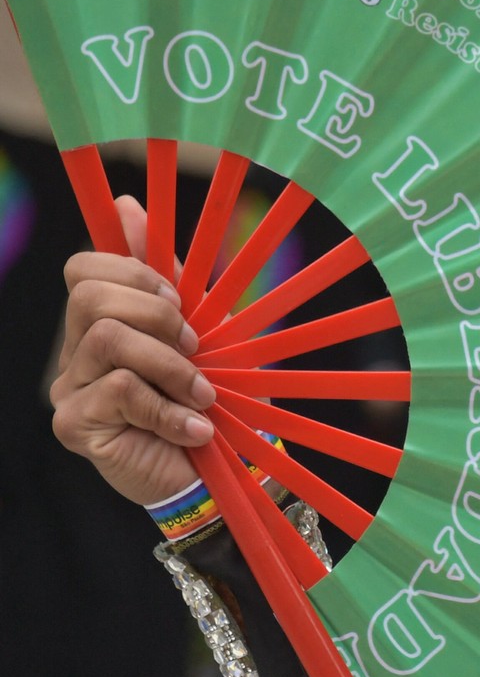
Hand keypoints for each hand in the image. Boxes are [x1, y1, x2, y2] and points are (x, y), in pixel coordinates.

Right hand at [51, 196, 214, 506]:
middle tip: (194, 351)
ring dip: (171, 365)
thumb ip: (169, 276)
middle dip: (157, 315)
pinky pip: (121, 390)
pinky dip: (170, 408)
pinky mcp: (75, 424)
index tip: (179, 301)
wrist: (214, 473)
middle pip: (91, 296)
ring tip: (200, 396)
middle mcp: (75, 353)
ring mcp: (69, 389)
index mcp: (101, 324)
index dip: (134, 272)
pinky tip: (191, 429)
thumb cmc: (205, 401)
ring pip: (109, 339)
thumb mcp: (200, 333)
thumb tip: (126, 203)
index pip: (84, 268)